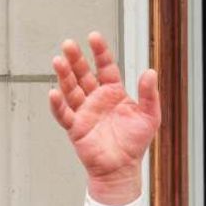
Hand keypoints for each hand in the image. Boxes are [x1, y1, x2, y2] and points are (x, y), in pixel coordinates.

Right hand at [49, 32, 160, 204]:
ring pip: (71, 89)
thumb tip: (151, 72)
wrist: (123, 168)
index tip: (94, 37)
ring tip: (58, 61)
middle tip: (68, 44)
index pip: (105, 67)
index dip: (100, 52)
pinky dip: (58, 104)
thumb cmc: (135, 142)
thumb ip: (150, 94)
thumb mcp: (150, 116)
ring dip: (64, 76)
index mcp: (113, 92)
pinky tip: (54, 92)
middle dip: (76, 60)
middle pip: (83, 74)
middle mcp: (96, 98)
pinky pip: (64, 114)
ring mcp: (84, 111)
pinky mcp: (75, 127)